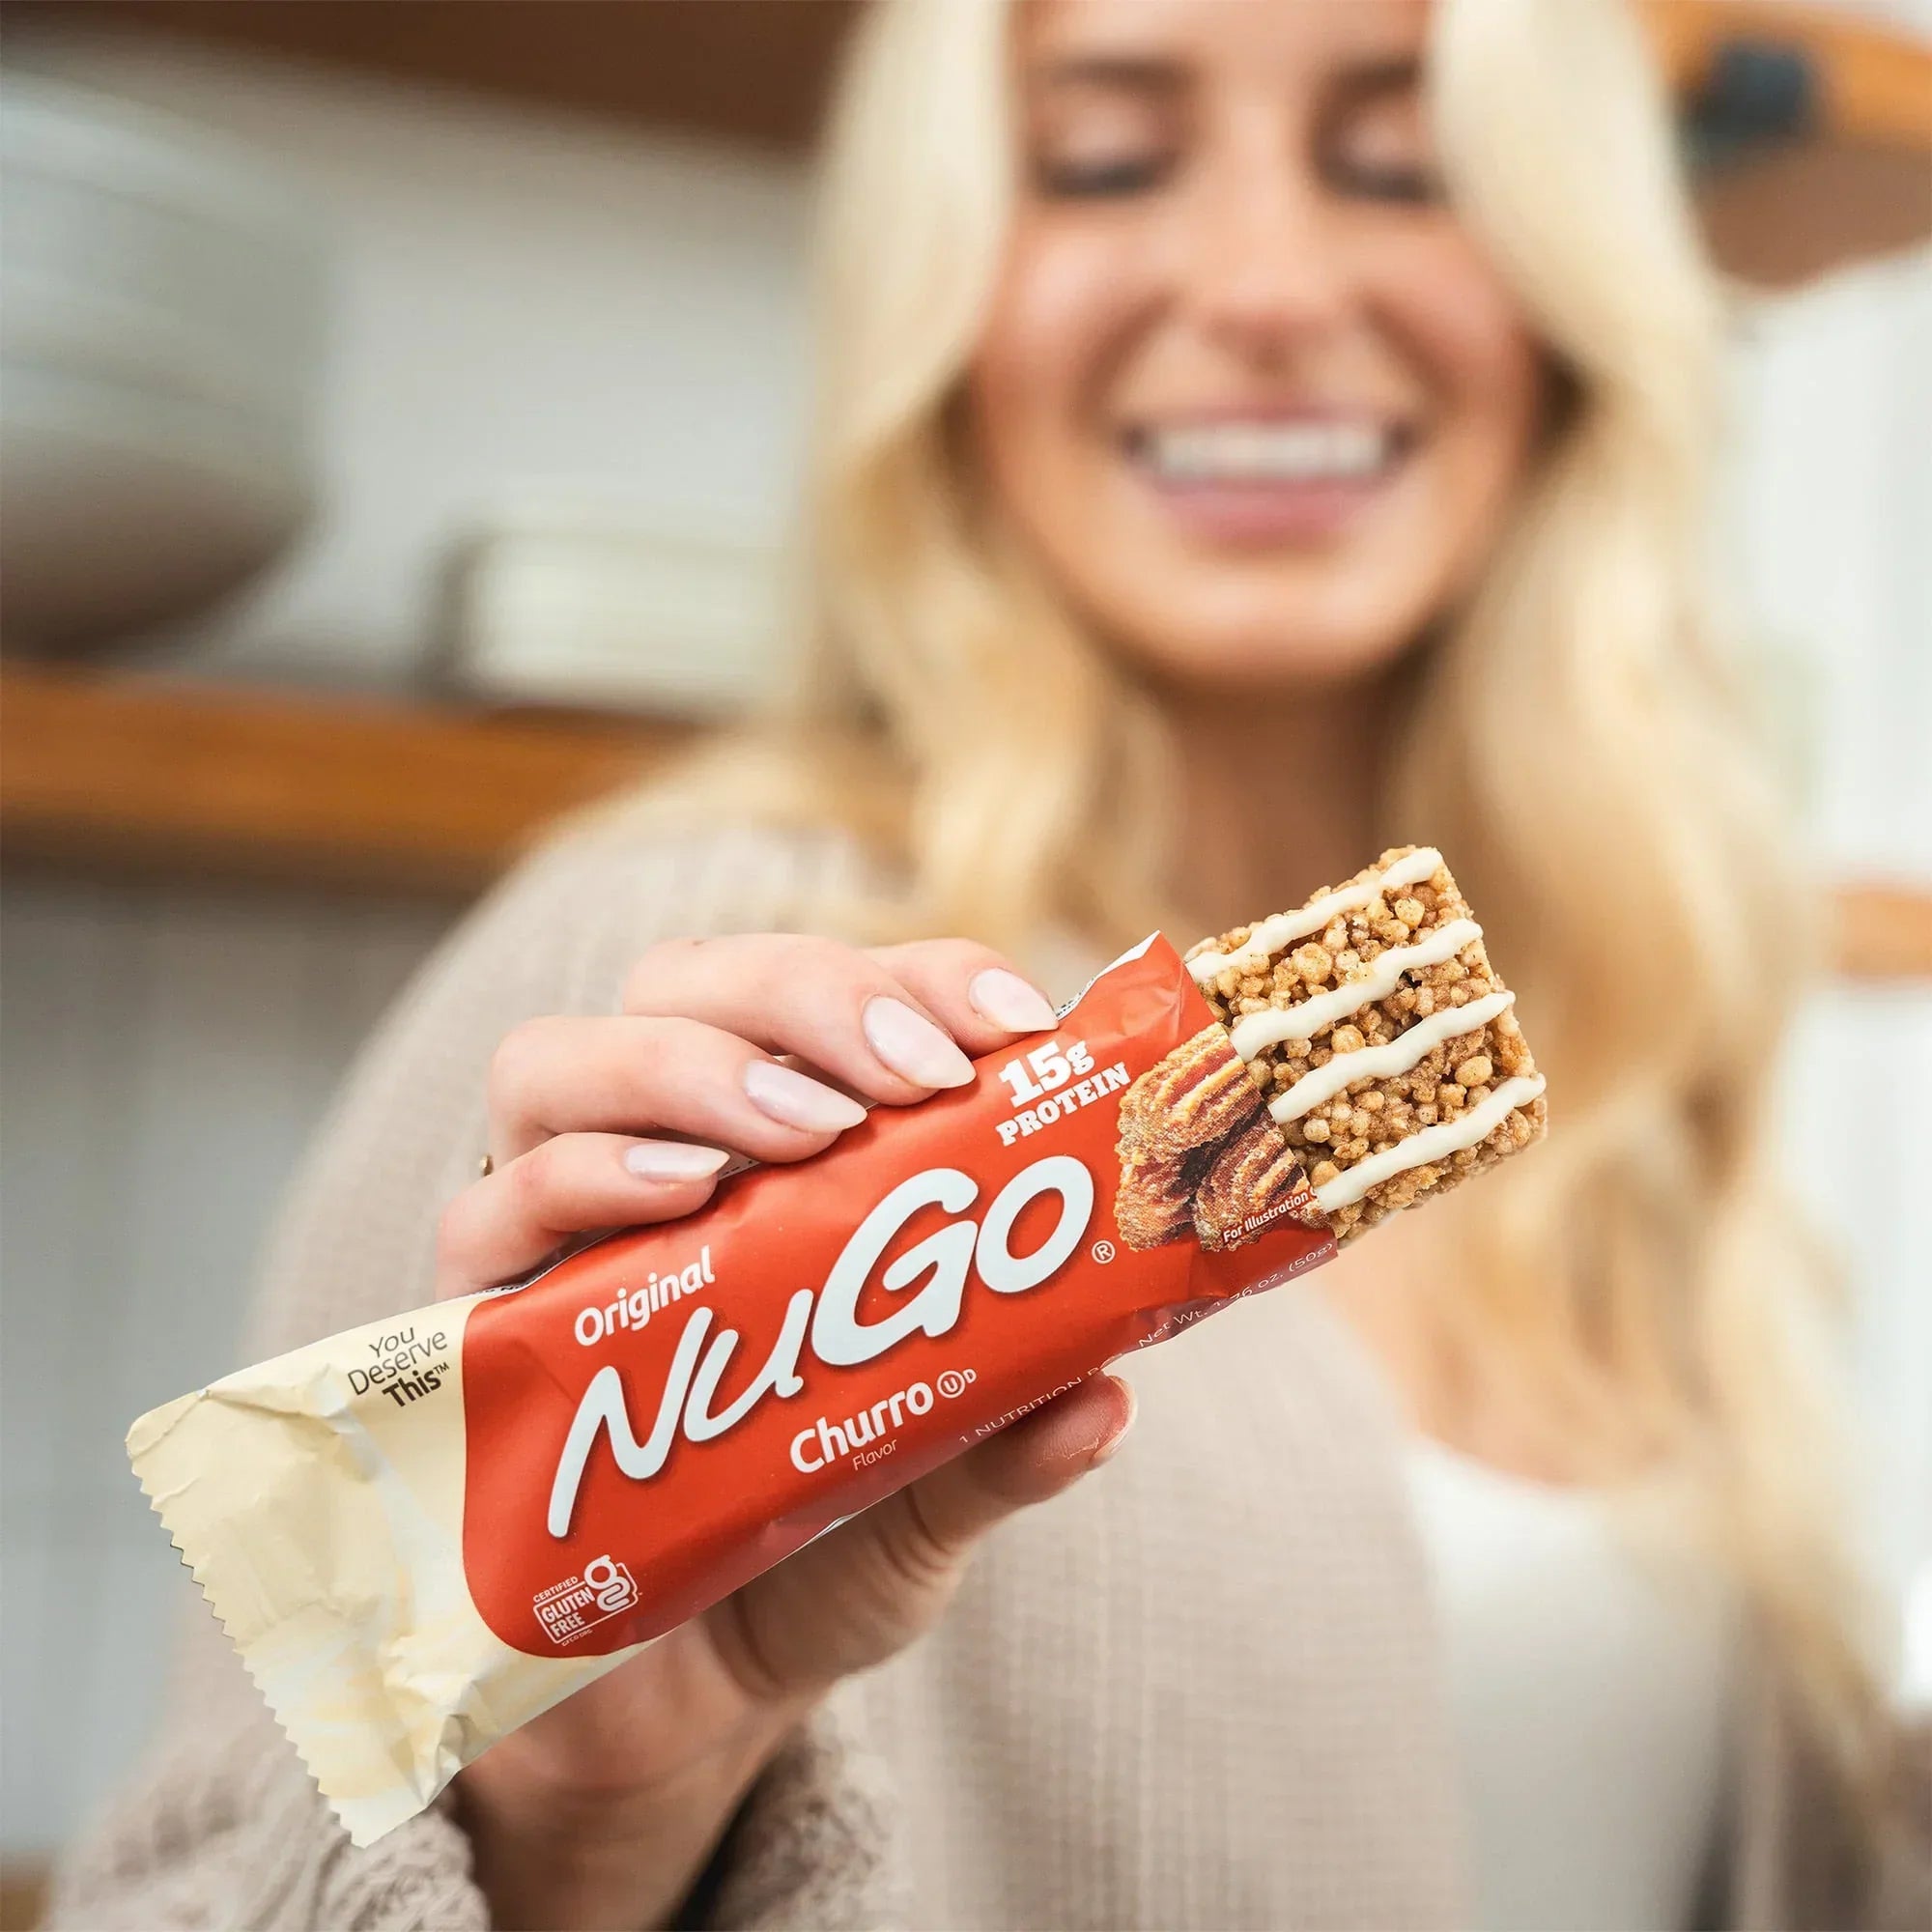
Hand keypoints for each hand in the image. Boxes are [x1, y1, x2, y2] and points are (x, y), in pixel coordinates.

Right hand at [437, 935, 1135, 1929]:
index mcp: (781, 1153)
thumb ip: (1002, 1444)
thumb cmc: (813, 1551)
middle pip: (686, 987)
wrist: (680, 1698)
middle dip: (803, 997)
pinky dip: (582, 1176)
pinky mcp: (478, 1324)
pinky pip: (487, 1210)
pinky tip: (677, 1195)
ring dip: (690, 1067)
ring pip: (559, 1062)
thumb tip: (1105, 1396)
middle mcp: (656, 1156)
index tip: (1010, 1021)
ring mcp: (554, 1229)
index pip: (834, 1000)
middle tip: (906, 1075)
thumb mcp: (930, 1501)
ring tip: (802, 1128)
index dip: (918, 978)